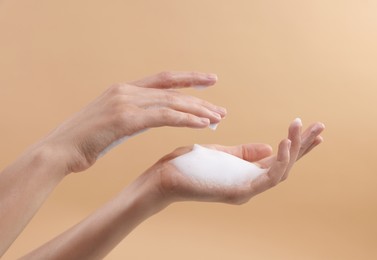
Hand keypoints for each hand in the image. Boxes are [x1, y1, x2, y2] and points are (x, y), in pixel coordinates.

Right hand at [41, 71, 226, 172]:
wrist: (58, 151)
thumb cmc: (84, 142)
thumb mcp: (112, 123)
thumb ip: (132, 115)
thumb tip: (151, 118)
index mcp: (123, 89)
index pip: (163, 80)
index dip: (188, 79)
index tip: (209, 82)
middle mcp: (126, 90)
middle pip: (172, 90)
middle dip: (200, 99)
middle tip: (221, 109)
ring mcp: (125, 102)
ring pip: (172, 102)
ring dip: (198, 110)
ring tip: (218, 118)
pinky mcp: (125, 118)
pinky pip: (164, 116)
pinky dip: (186, 119)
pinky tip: (202, 124)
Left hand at [145, 119, 323, 204]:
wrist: (164, 178)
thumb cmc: (188, 165)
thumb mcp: (221, 153)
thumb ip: (244, 152)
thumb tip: (269, 146)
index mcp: (246, 173)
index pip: (278, 158)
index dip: (296, 145)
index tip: (311, 128)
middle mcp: (250, 183)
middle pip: (285, 165)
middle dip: (303, 146)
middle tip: (321, 126)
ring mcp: (245, 190)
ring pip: (280, 171)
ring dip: (293, 149)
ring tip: (301, 128)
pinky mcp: (238, 192)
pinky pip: (266, 177)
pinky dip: (278, 160)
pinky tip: (283, 142)